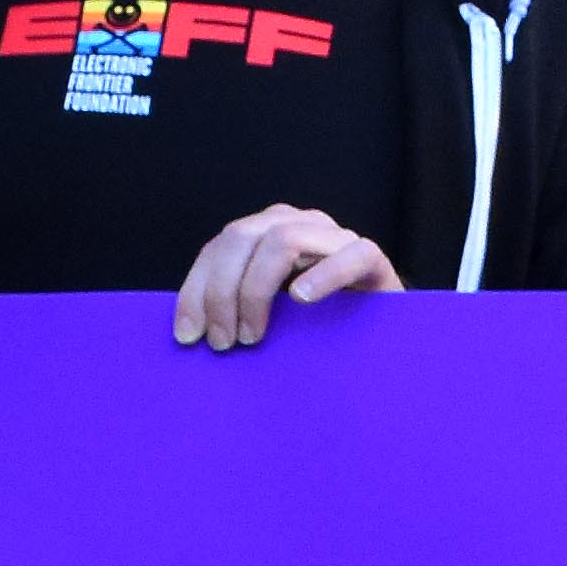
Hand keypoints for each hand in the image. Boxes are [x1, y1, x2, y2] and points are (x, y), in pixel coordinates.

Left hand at [176, 205, 397, 348]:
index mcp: (266, 232)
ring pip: (283, 240)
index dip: (196, 289)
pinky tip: (302, 300)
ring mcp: (335, 237)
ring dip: (256, 290)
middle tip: (221, 342)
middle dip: (221, 292)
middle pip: (242, 237)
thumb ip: (234, 309)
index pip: (219, 247)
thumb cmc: (315, 329)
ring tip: (252, 335)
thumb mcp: (267, 316)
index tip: (187, 335)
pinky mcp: (372, 258)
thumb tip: (187, 333)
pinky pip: (350, 255)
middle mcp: (298, 223)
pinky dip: (323, 275)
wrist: (379, 334)